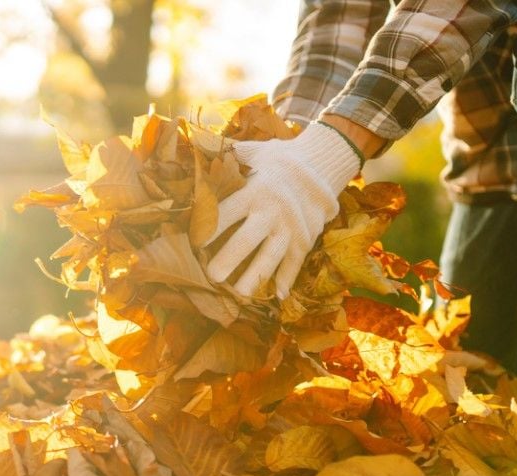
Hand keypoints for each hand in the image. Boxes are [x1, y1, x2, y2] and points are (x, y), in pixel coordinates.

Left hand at [204, 122, 361, 298]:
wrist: (322, 164)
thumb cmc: (278, 159)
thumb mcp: (253, 151)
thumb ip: (224, 151)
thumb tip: (194, 139)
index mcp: (255, 190)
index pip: (227, 212)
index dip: (210, 228)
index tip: (195, 243)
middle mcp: (272, 211)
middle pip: (247, 240)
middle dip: (228, 259)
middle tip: (211, 276)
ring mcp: (290, 228)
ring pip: (270, 258)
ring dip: (254, 277)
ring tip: (239, 294)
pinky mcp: (305, 239)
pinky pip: (295, 264)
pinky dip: (287, 280)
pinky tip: (277, 296)